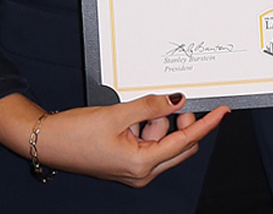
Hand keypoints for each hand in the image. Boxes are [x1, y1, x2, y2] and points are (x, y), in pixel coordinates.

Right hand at [0, 92, 228, 185]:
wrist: (48, 142)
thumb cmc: (77, 132)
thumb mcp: (118, 113)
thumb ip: (152, 106)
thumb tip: (179, 100)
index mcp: (142, 164)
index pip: (185, 141)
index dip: (206, 124)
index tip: (224, 110)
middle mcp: (142, 172)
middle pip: (179, 144)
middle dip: (176, 121)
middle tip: (164, 102)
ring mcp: (134, 169)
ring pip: (163, 141)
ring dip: (155, 121)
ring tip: (129, 113)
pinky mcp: (127, 162)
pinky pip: (149, 141)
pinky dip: (144, 126)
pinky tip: (127, 118)